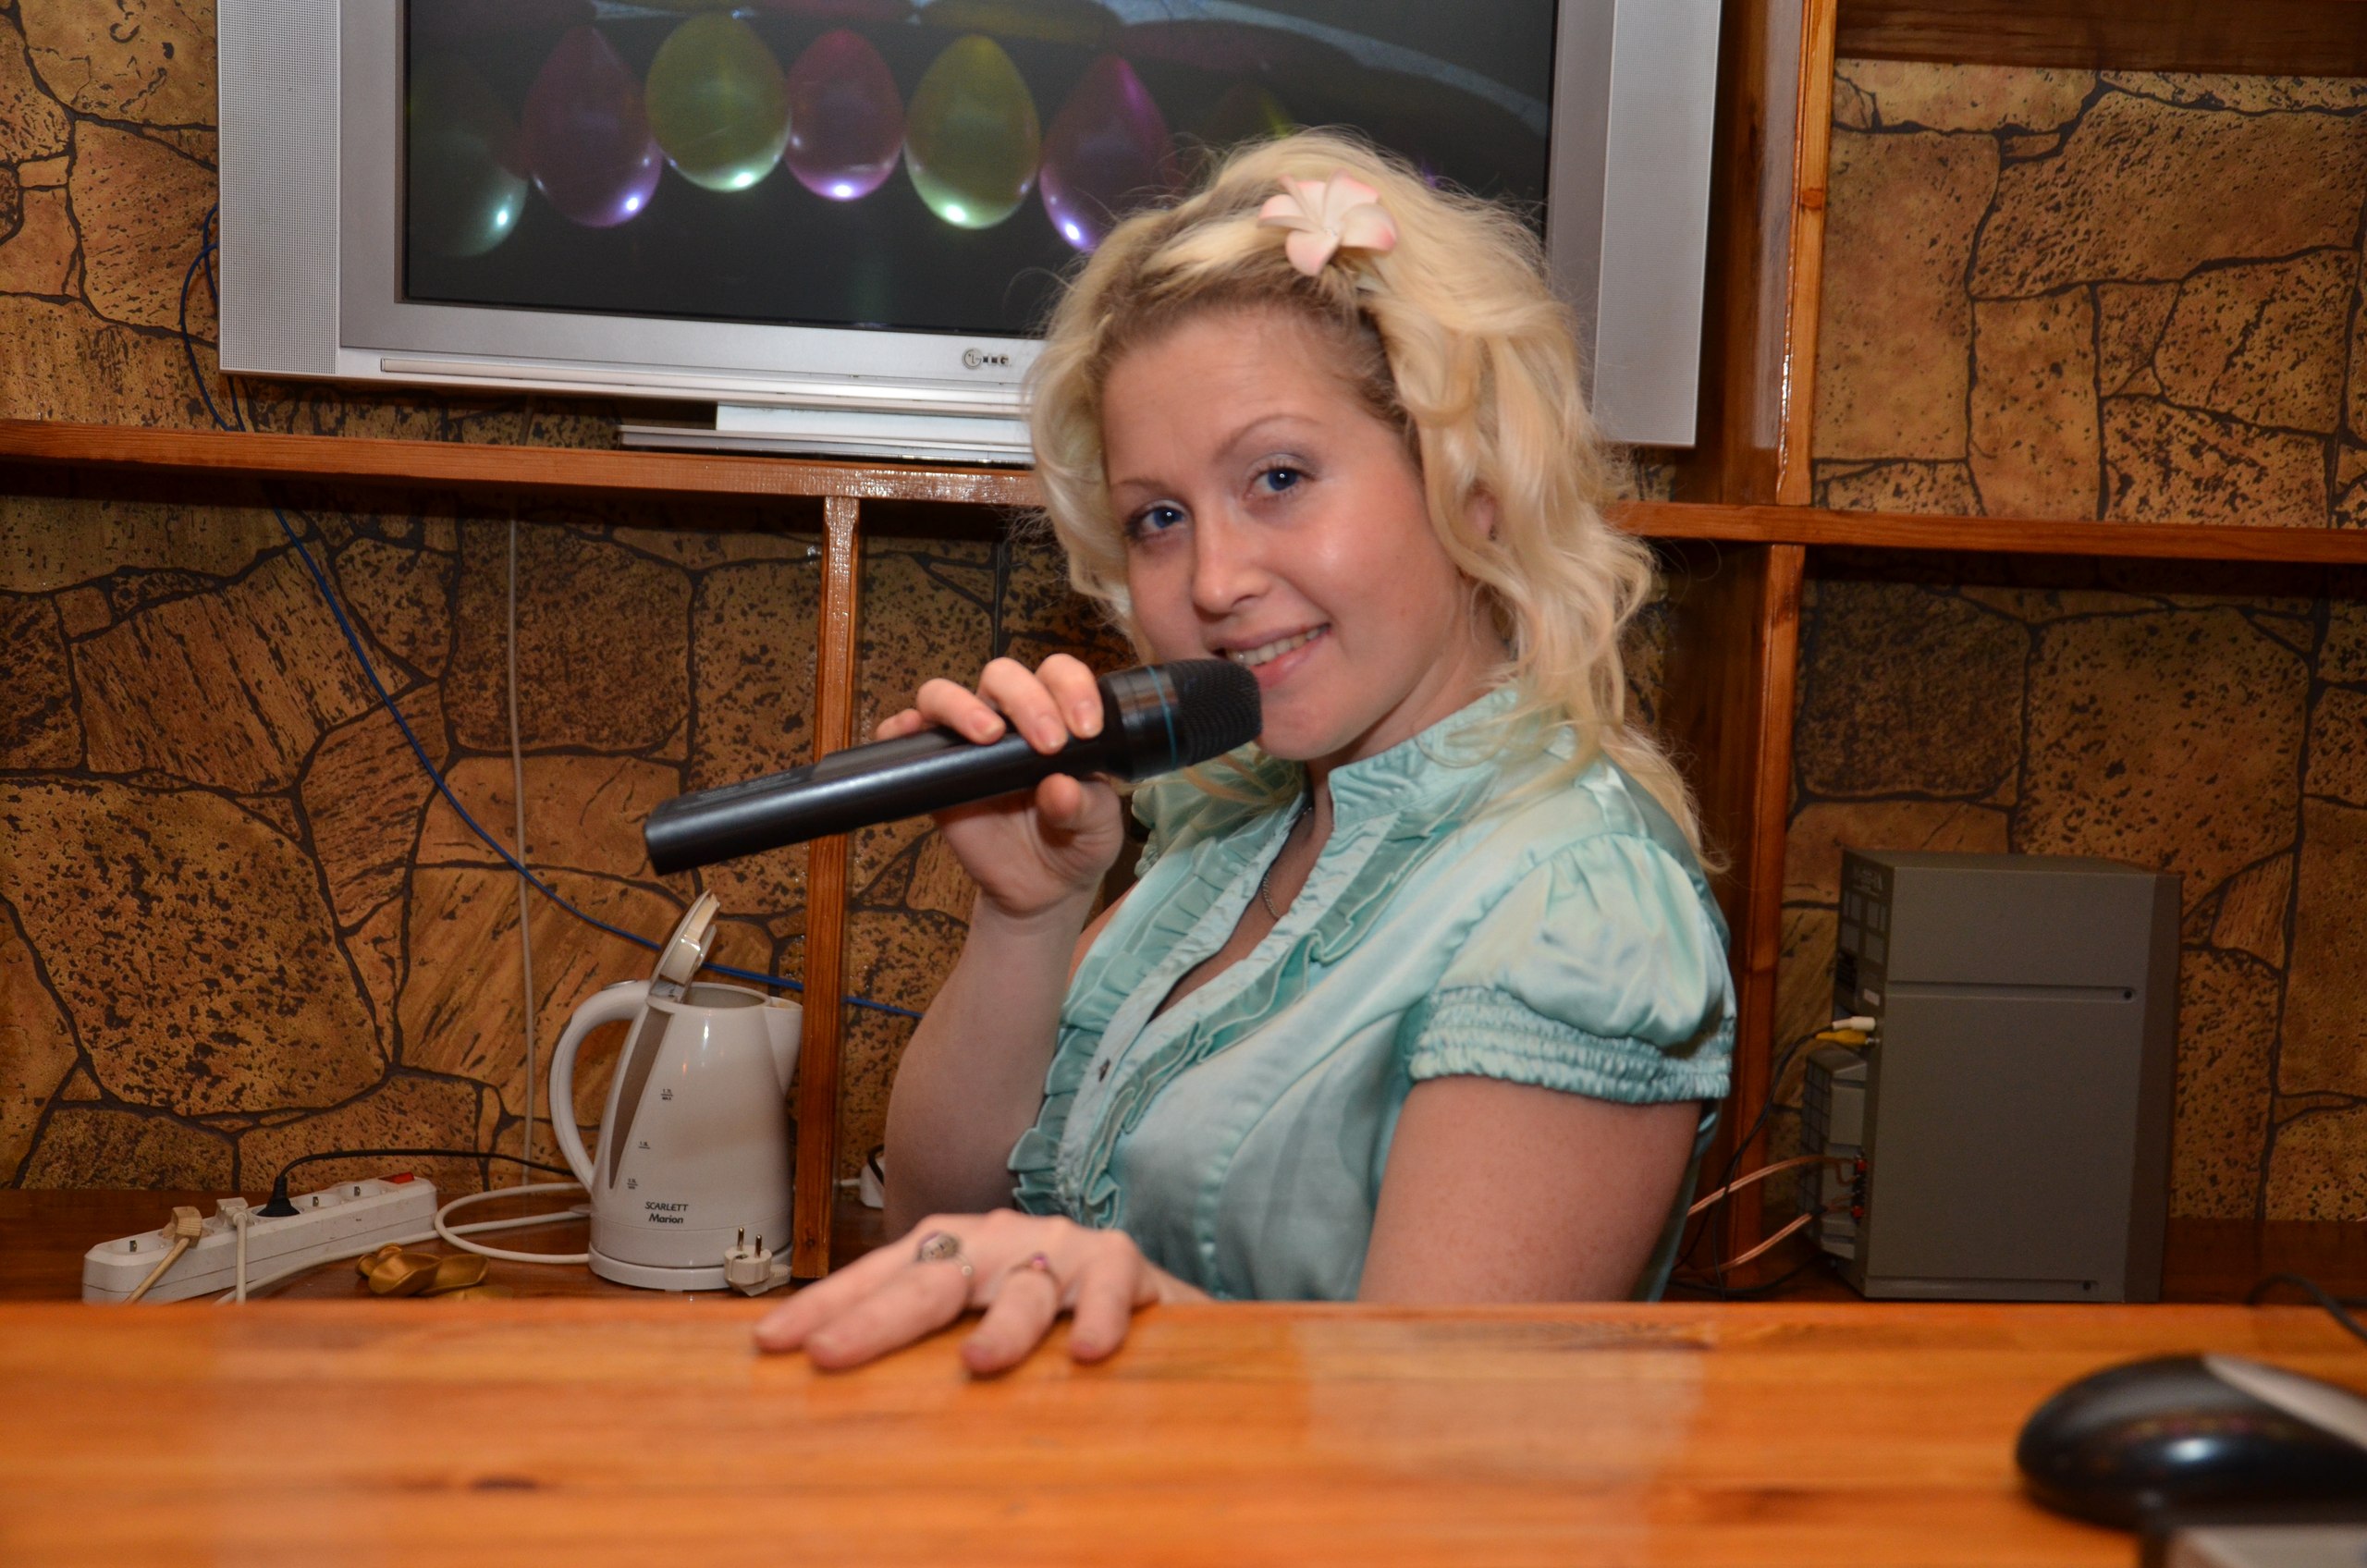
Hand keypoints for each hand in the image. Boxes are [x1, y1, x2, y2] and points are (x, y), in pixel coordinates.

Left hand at [752, 1210, 1197, 1373]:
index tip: (771, 1342)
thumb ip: (921, 1334)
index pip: (878, 1278)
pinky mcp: (1119, 1262)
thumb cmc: (1043, 1308)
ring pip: (1023, 1287)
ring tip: (978, 1364)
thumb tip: (827, 1368)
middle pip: (930, 1280)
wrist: (1140, 1292)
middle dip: (876, 1318)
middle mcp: (996, 1241)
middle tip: (830, 1353)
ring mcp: (1057, 1247)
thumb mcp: (975, 1312)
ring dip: (1002, 1326)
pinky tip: (1089, 1352)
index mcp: (952, 1252)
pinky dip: (1100, 1318)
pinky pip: (1107, 1289)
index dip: (825, 1307)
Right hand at [874, 654, 1127, 919]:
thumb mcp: (1098, 829)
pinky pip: (905, 736)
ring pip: (945, 694)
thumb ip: (1086, 806)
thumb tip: (1059, 788)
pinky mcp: (935, 771)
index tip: (1086, 729)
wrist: (1040, 888)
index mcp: (1058, 717)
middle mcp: (1009, 720)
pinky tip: (912, 732)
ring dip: (963, 706)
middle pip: (1003, 676)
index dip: (1074, 689)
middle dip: (1027, 700)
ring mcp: (967, 743)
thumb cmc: (1076, 843)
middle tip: (1048, 743)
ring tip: (987, 736)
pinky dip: (901, 727)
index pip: (1059, 676)